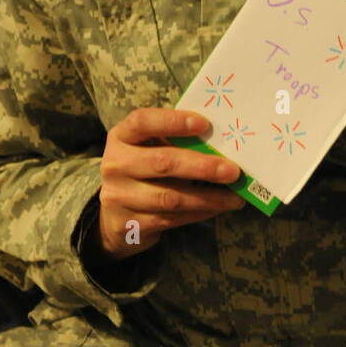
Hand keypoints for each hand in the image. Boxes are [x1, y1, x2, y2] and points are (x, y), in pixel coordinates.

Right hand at [89, 108, 244, 262]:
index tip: (204, 124)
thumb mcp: (146, 147)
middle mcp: (115, 165)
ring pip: (170, 197)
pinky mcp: (129, 225)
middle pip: (162, 163)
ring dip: (208, 197)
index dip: (173, 122)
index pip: (143, 122)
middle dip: (202, 167)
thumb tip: (219, 140)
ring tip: (234, 196)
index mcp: (121, 137)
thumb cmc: (141, 169)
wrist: (111, 216)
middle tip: (232, 170)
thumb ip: (173, 140)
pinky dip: (199, 213)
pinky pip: (171, 219)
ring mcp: (119, 197)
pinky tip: (217, 207)